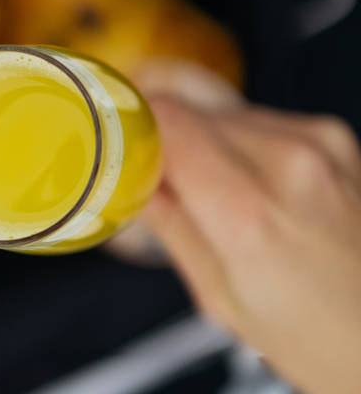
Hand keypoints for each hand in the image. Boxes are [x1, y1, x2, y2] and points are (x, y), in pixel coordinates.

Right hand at [145, 96, 360, 392]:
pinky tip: (249, 187)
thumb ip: (169, 224)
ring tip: (212, 195)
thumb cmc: (321, 335)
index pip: (165, 121)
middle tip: (154, 180)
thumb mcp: (219, 296)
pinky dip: (236, 143)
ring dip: (200, 142)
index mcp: (247, 212)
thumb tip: (130, 181)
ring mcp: (320, 142)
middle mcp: (290, 161)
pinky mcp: (334, 136)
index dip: (128, 127)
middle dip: (161, 141)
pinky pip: (258, 119)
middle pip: (189, 111)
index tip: (113, 145)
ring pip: (221, 112)